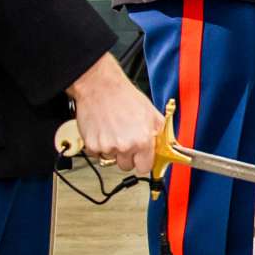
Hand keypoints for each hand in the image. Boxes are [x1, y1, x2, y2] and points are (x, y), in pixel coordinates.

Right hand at [66, 53, 162, 175]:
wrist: (100, 87)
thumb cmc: (124, 96)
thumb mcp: (152, 113)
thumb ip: (159, 134)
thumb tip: (163, 147)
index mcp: (142, 140)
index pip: (144, 168)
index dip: (143, 162)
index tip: (142, 158)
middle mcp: (125, 146)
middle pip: (127, 166)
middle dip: (128, 156)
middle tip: (126, 140)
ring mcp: (107, 146)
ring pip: (111, 159)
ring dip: (113, 149)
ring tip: (114, 131)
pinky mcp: (91, 145)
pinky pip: (97, 153)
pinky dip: (99, 145)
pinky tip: (104, 130)